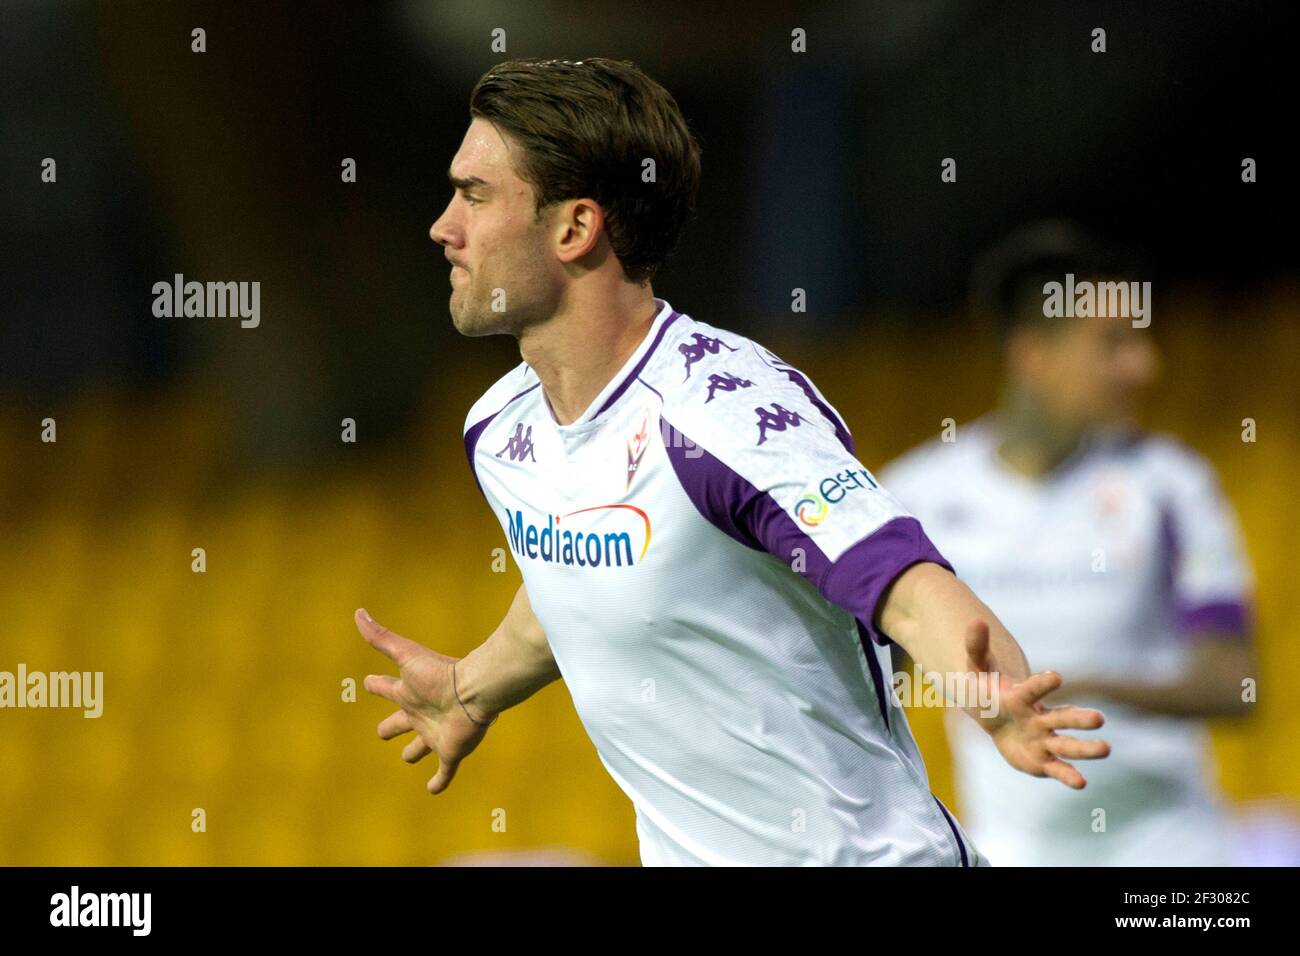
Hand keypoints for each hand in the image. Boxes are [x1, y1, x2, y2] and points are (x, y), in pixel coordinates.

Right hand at [355, 608, 492, 793]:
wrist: (474, 691)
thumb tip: (358, 612)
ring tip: (409, 758)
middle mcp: (421, 713)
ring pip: (420, 746)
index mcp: (409, 692)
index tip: (368, 681)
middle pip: (400, 722)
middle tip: (383, 731)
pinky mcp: (451, 752)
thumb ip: (381, 636)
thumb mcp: (405, 654)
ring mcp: (436, 734)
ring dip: (415, 752)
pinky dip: (438, 781)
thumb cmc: (440, 673)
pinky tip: (433, 790)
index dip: (377, 685)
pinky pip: (444, 771)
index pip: (387, 688)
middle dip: (391, 726)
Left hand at [964, 619, 1110, 788]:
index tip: (1056, 677)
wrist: (994, 718)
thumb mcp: (976, 669)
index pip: (1034, 689)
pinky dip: (1068, 775)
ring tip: (1106, 749)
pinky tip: (1082, 783)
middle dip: (1078, 719)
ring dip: (1085, 748)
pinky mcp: (1042, 760)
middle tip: (1099, 719)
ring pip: (1066, 744)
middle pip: (1062, 718)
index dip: (1043, 683)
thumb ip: (976, 647)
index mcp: (1023, 695)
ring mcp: (1044, 739)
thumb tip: (976, 621)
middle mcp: (1040, 717)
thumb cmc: (987, 691)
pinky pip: (1057, 768)